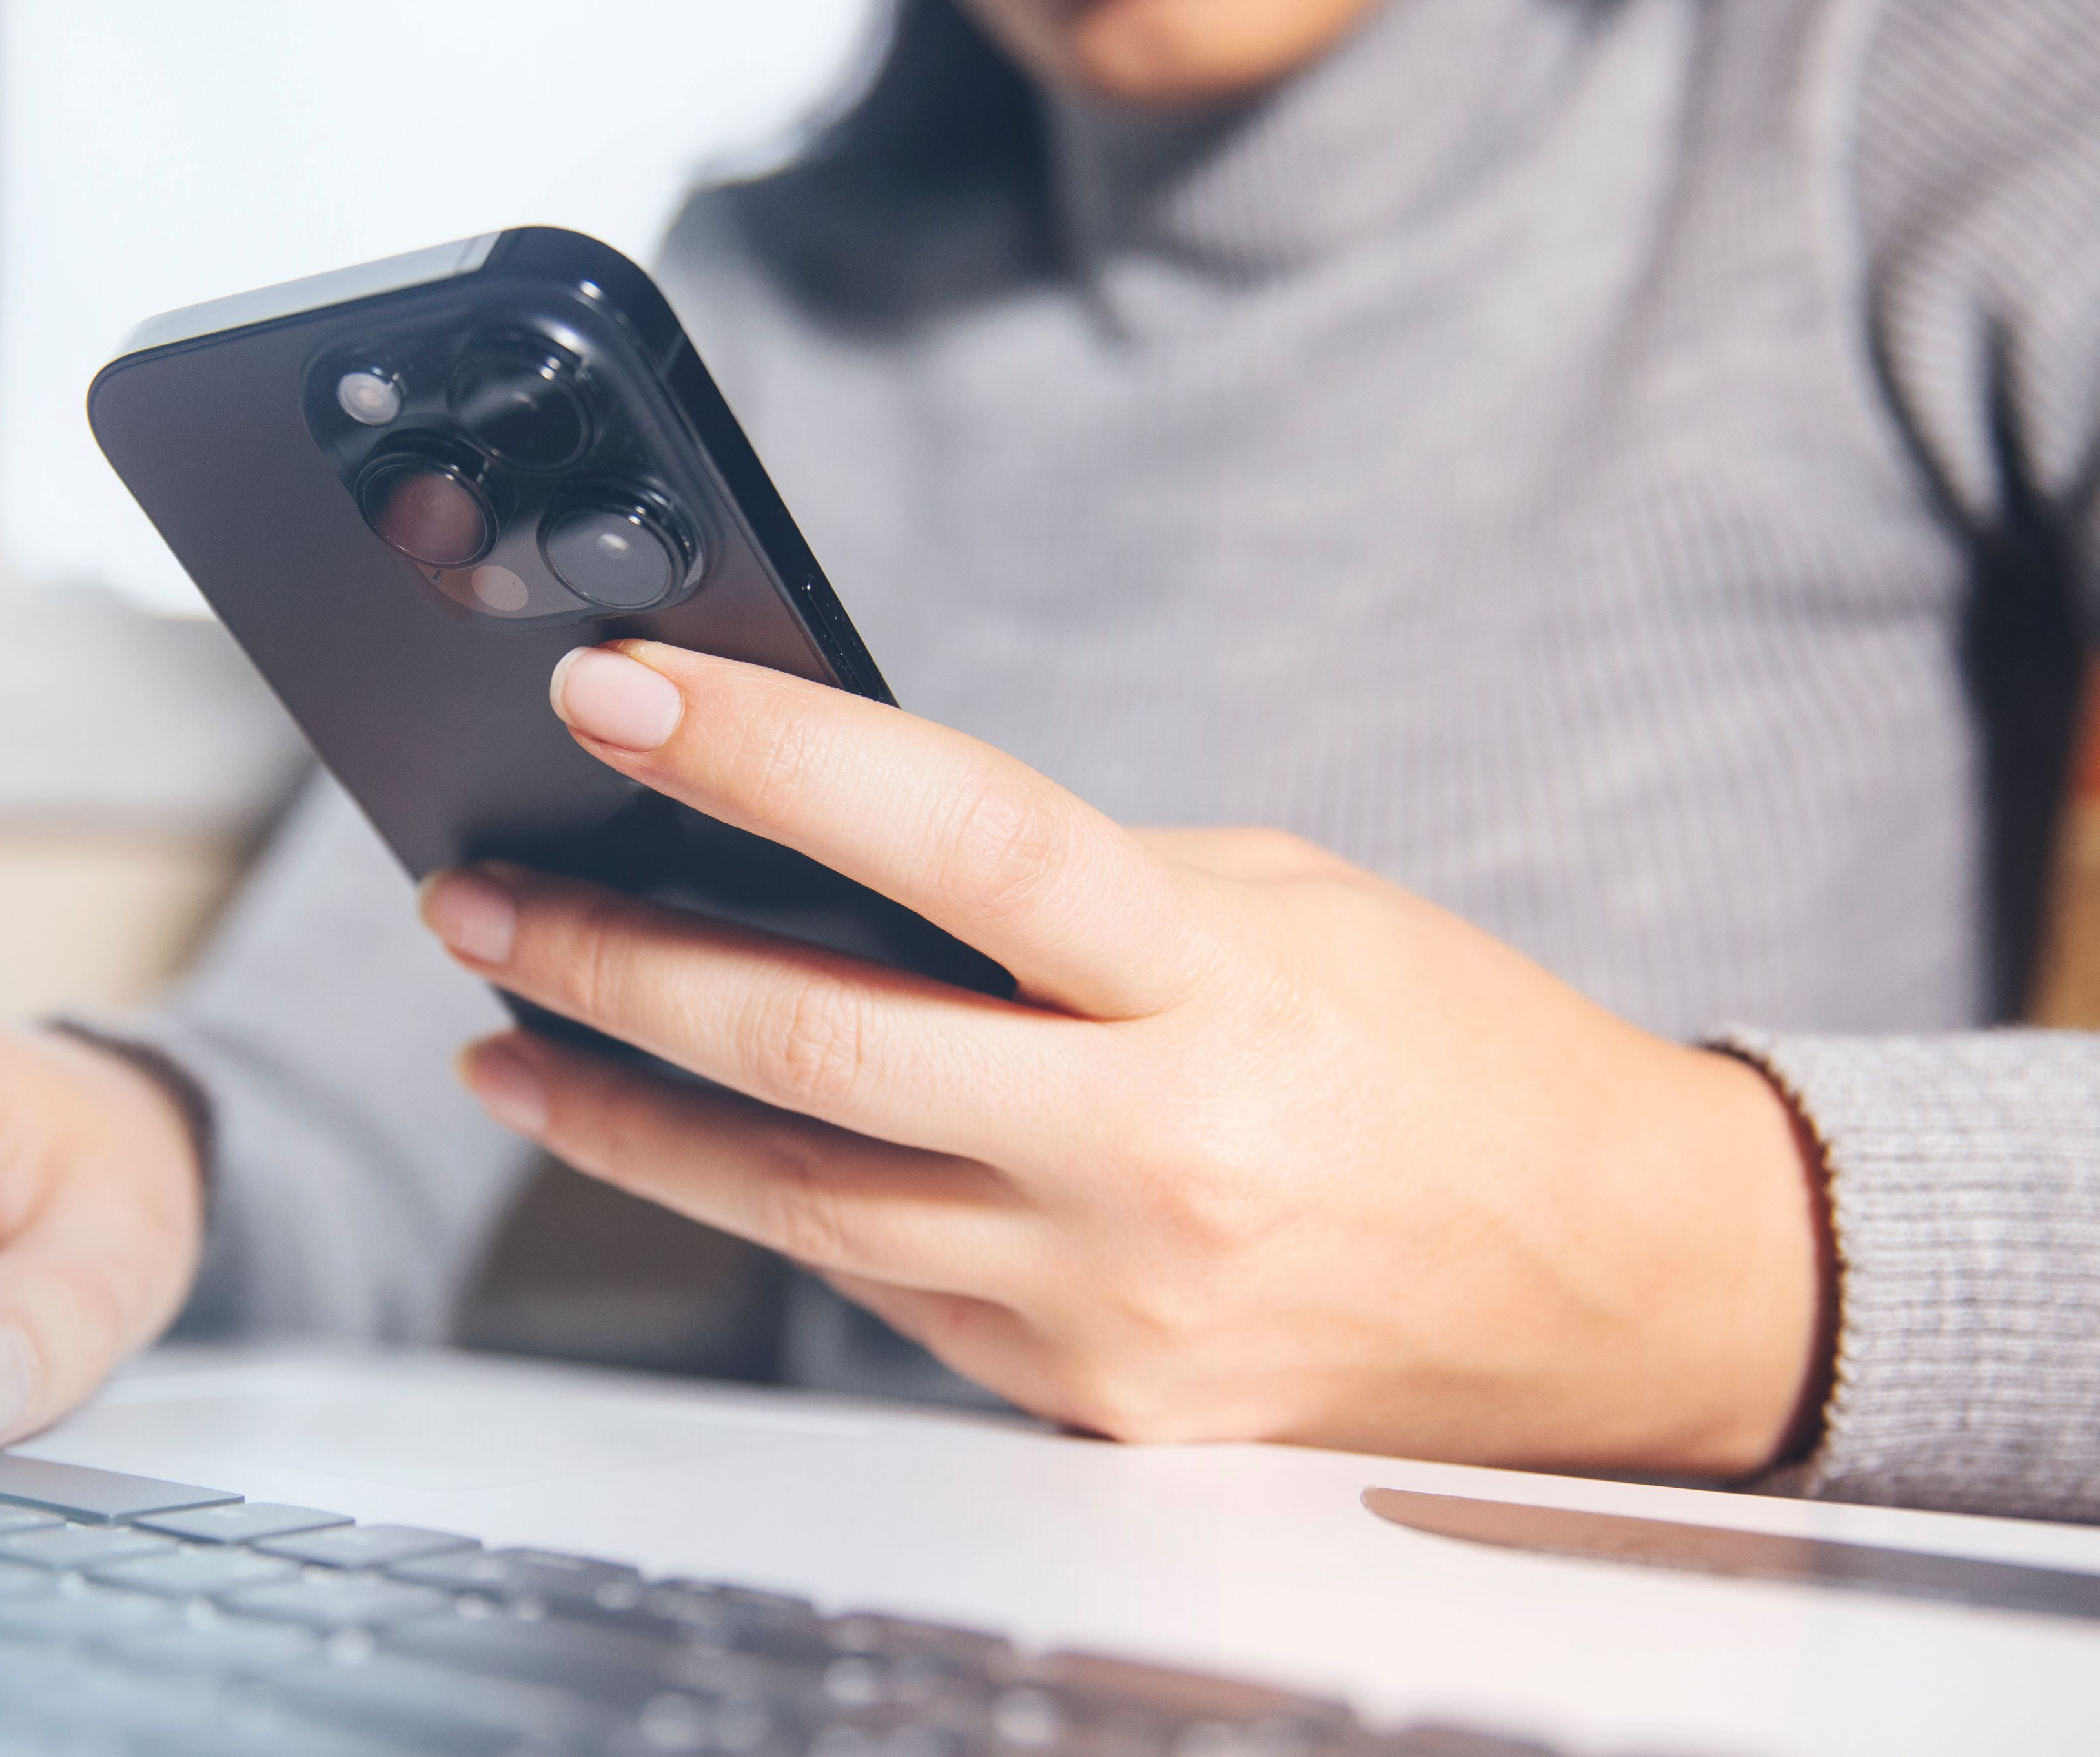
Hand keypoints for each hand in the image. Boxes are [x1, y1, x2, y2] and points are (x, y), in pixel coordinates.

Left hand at [427, 642, 1824, 1473]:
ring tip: (501, 1031)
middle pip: (812, 1045)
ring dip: (615, 1109)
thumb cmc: (1448, 1062)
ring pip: (792, 1198)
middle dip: (605, 962)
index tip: (614, 698)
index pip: (949, 838)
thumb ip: (1060, 890)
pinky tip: (670, 1141)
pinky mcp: (1091, 1402)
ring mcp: (1112, 1299)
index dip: (761, 760)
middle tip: (475, 898)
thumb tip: (822, 842)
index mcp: (1211, 983)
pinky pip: (875, 1290)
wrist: (1624, 1285)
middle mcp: (1154, 1152)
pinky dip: (754, 1207)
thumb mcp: (1276, 908)